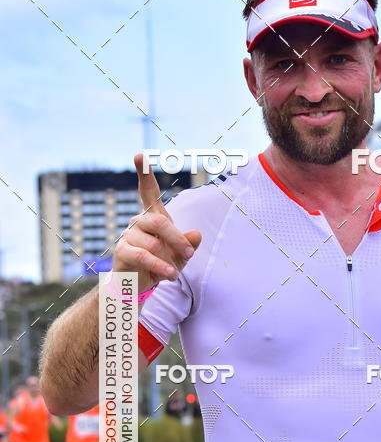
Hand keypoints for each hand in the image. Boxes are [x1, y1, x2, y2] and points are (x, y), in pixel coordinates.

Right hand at [112, 154, 201, 292]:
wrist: (139, 285)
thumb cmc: (160, 265)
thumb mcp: (181, 255)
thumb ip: (189, 244)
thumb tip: (197, 234)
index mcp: (153, 217)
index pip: (148, 192)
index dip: (145, 174)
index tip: (139, 156)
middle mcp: (138, 222)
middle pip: (160, 221)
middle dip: (178, 239)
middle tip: (189, 254)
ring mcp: (128, 235)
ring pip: (154, 242)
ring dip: (168, 260)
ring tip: (173, 273)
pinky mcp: (122, 251)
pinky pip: (143, 255)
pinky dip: (160, 266)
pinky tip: (170, 275)